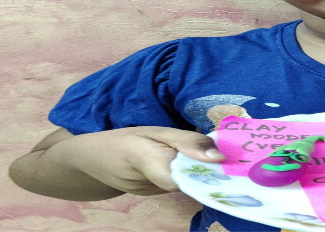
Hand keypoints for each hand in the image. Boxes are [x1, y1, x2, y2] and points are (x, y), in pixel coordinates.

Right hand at [56, 127, 225, 195]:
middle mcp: (151, 185)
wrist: (87, 160)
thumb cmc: (122, 138)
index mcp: (146, 162)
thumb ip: (186, 141)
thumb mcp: (154, 130)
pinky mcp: (155, 195)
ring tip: (222, 158)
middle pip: (189, 182)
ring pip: (185, 184)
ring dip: (201, 171)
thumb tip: (219, 156)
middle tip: (236, 159)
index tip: (231, 164)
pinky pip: (178, 184)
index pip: (183, 177)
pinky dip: (189, 174)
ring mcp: (152, 194)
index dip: (209, 172)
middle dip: (212, 171)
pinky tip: (200, 164)